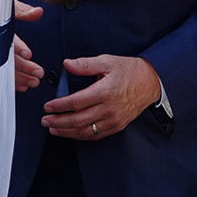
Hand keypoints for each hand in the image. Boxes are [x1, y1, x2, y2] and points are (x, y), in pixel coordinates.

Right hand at [13, 0, 43, 92]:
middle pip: (6, 57)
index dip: (17, 46)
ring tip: (33, 82)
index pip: (5, 38)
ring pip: (2, 68)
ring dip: (19, 77)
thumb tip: (38, 12)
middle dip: (23, 67)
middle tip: (38, 72)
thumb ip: (21, 10)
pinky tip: (20, 85)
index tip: (28, 54)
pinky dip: (10, 80)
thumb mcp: (4, 5)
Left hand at [43, 54, 161, 139]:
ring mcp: (114, 120)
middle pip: (78, 120)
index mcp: (105, 92)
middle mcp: (109, 109)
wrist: (151, 83)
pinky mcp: (118, 126)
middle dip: (58, 122)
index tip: (47, 107)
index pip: (76, 103)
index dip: (59, 106)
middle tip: (45, 120)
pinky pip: (96, 135)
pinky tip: (70, 132)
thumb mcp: (106, 61)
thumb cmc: (128, 70)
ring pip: (86, 131)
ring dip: (67, 132)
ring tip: (53, 129)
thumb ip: (84, 64)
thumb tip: (66, 64)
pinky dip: (81, 136)